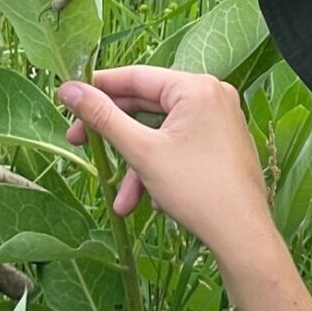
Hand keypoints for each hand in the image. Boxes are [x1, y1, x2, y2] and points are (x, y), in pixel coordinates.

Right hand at [58, 67, 276, 261]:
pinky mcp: (222, 143)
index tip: (69, 100)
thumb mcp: (141, 151)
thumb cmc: (197, 189)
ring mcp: (220, 120)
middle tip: (79, 143)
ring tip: (122, 202)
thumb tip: (69, 89)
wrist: (242, 234)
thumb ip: (103, 117)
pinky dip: (160, 169)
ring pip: (161, 133)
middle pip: (147, 105)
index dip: (98, 88)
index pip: (135, 76)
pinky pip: (180, 146)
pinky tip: (152, 200)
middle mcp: (212, 96)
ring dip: (137, 166)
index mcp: (195, 87)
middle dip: (114, 136)